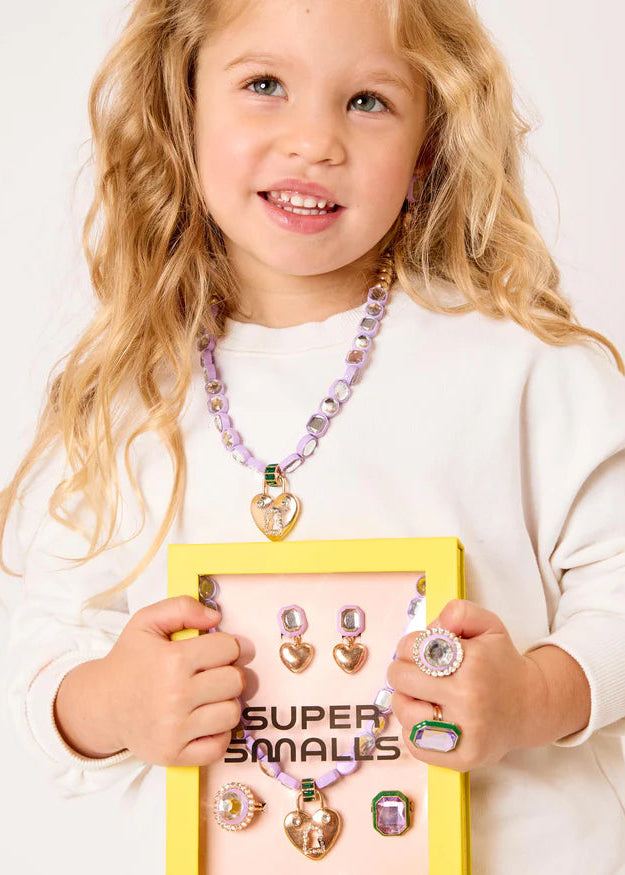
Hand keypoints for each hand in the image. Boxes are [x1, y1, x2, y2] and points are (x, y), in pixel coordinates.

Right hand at [55, 596, 242, 766]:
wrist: (101, 705)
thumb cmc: (129, 661)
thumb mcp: (147, 622)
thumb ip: (182, 607)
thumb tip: (216, 617)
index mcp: (172, 661)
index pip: (229, 648)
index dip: (229, 646)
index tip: (220, 650)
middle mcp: (175, 696)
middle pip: (236, 681)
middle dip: (229, 673)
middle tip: (213, 674)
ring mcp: (174, 729)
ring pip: (232, 713)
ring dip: (225, 703)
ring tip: (208, 697)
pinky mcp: (173, 755)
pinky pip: (219, 746)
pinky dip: (217, 734)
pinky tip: (203, 721)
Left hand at [387, 599, 549, 770]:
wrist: (531, 706)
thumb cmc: (501, 663)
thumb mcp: (488, 625)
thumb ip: (459, 612)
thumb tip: (432, 627)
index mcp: (473, 663)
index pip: (411, 648)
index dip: (410, 646)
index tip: (422, 651)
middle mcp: (469, 699)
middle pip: (401, 678)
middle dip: (404, 670)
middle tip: (418, 672)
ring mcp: (466, 732)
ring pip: (404, 712)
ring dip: (406, 700)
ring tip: (422, 695)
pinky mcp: (463, 758)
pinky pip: (415, 744)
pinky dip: (414, 730)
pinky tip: (430, 718)